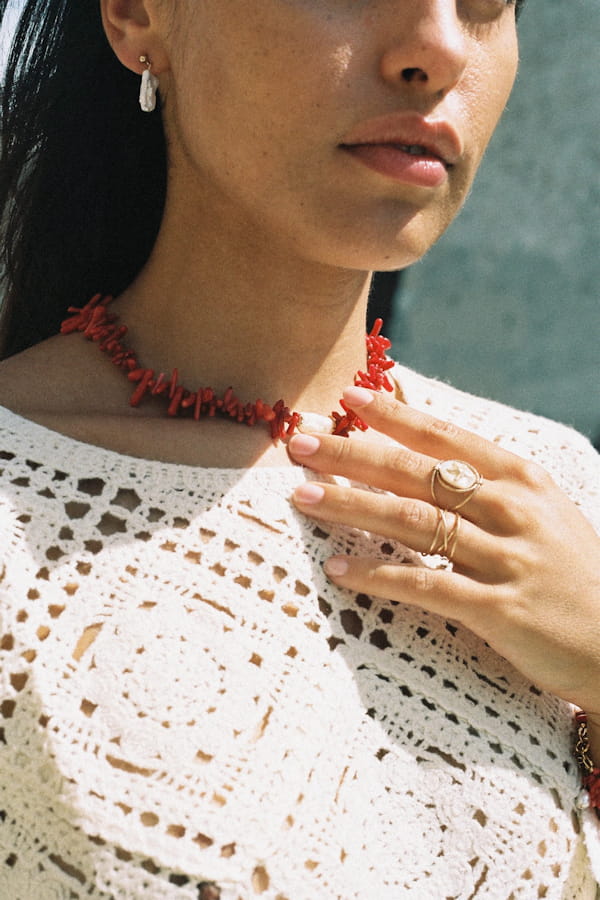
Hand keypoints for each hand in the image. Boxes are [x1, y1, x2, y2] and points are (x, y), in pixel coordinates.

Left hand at [289, 386, 599, 717]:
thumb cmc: (569, 570)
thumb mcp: (538, 507)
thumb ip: (482, 473)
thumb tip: (421, 432)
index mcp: (522, 478)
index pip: (446, 437)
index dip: (392, 415)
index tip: (344, 397)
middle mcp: (514, 510)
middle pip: (419, 474)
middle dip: (353, 454)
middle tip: (300, 442)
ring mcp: (508, 559)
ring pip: (417, 522)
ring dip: (355, 506)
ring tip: (304, 495)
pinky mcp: (501, 610)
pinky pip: (429, 586)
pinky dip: (380, 575)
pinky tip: (340, 568)